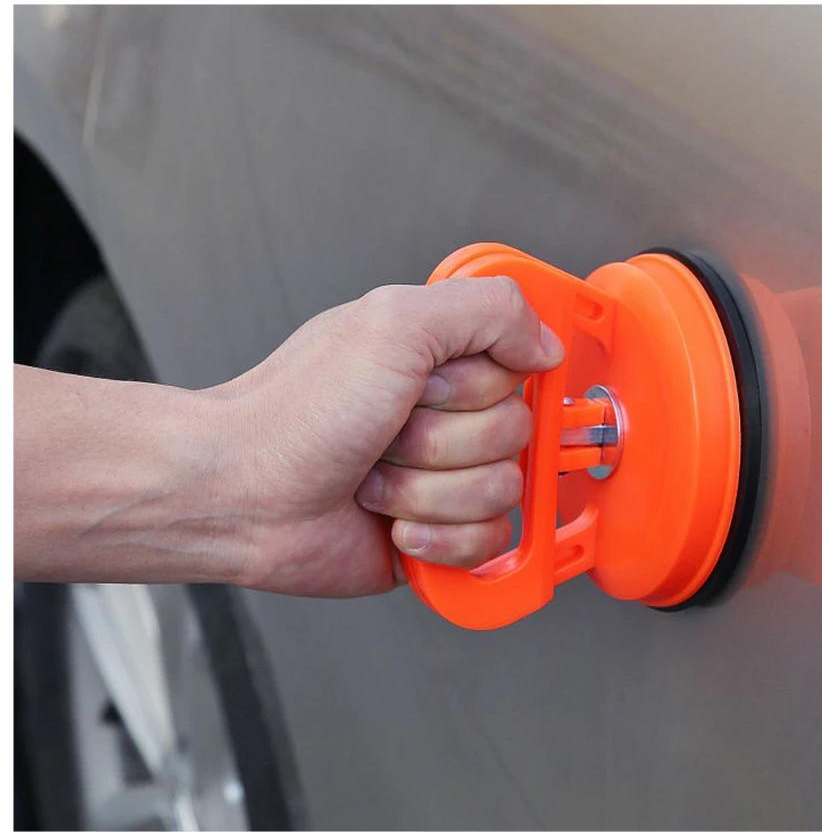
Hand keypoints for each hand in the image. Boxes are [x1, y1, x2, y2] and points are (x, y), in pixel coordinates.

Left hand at [209, 278, 563, 596]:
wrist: (245, 494)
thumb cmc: (298, 411)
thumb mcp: (392, 324)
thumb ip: (486, 310)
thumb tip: (546, 344)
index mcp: (442, 361)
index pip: (520, 372)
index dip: (475, 387)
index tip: (425, 385)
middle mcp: (449, 416)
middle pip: (515, 435)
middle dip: (441, 442)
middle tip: (387, 432)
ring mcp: (445, 476)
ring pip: (502, 491)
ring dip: (427, 490)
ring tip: (375, 477)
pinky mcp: (440, 532)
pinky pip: (488, 541)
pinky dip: (436, 536)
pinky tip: (392, 522)